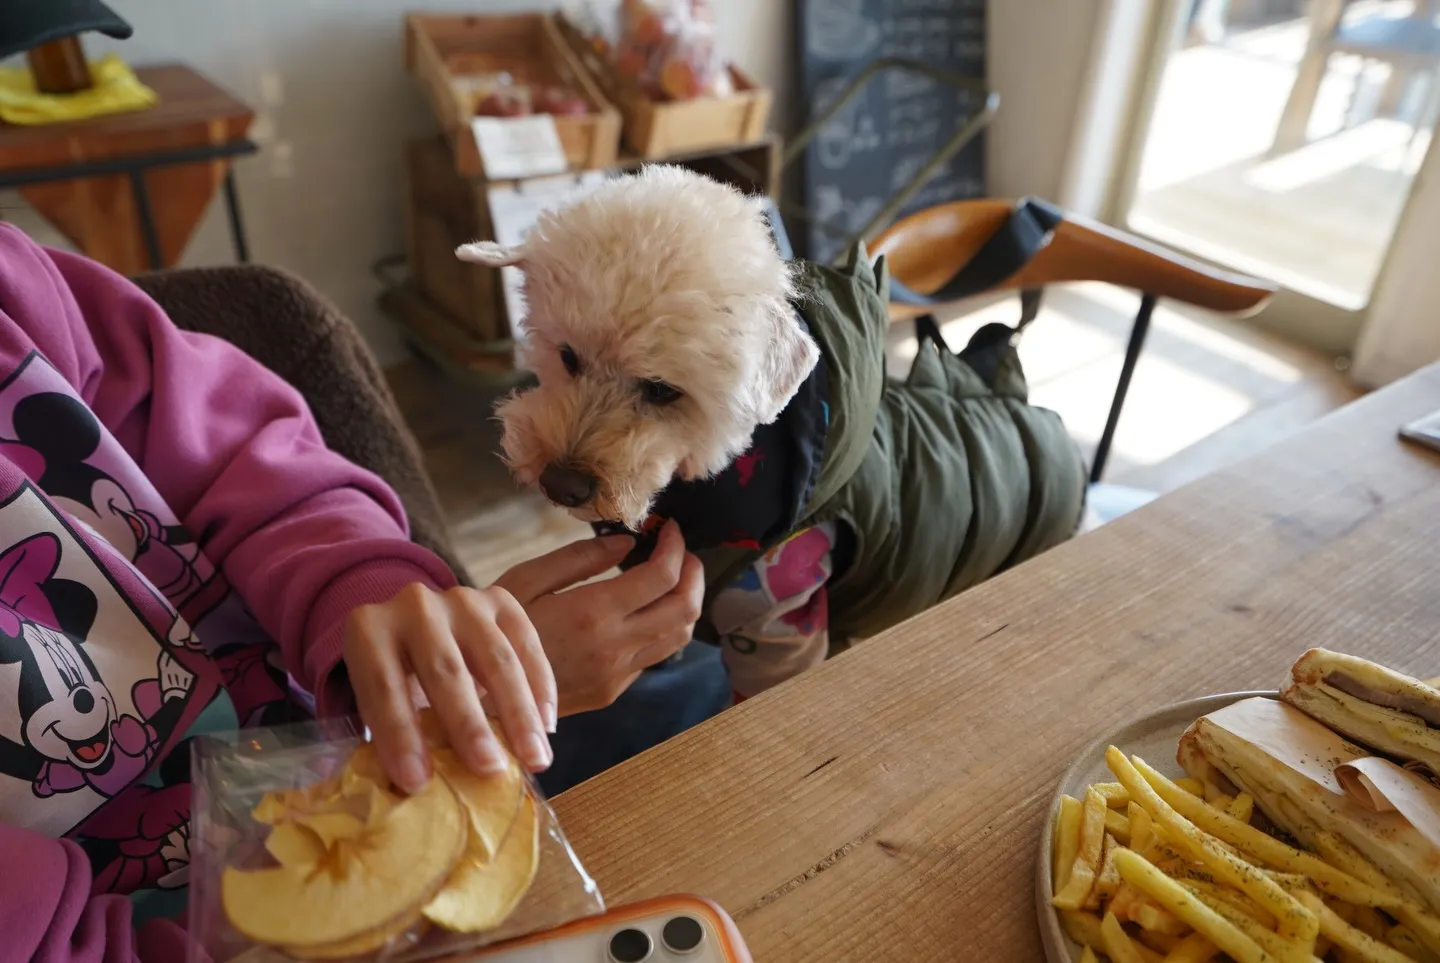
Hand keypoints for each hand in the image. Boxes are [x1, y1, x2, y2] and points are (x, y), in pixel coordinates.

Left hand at [342, 583, 555, 794]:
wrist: (413, 628)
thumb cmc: (394, 681)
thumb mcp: (377, 703)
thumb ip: (389, 736)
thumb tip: (414, 796)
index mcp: (367, 630)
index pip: (382, 685)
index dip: (398, 734)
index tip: (417, 782)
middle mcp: (414, 605)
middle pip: (444, 668)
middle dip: (468, 724)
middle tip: (489, 769)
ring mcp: (462, 600)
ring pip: (496, 657)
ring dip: (518, 712)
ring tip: (534, 759)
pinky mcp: (500, 601)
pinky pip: (528, 643)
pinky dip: (541, 687)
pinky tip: (547, 728)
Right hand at [495, 521, 703, 715]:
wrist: (475, 694)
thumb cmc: (491, 630)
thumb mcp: (526, 580)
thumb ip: (580, 559)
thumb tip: (628, 544)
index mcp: (593, 613)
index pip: (662, 577)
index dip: (675, 547)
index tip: (669, 528)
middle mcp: (614, 648)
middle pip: (685, 610)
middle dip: (693, 575)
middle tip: (681, 553)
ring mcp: (616, 675)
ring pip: (677, 638)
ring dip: (685, 604)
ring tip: (671, 580)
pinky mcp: (612, 692)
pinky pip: (652, 657)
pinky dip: (660, 628)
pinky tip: (639, 612)